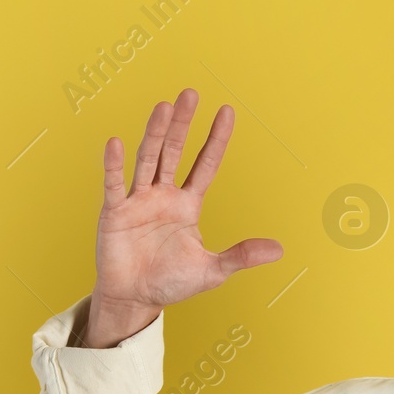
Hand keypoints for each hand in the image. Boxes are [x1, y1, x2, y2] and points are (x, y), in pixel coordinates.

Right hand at [79, 88, 281, 346]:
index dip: (215, 140)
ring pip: (148, 160)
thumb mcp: (213, 271)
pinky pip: (115, 185)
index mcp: (187, 204)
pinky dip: (115, 166)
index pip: (205, 164)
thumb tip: (279, 250)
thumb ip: (241, 256)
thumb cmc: (171, 282)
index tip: (227, 112)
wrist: (135, 299)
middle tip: (191, 94)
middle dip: (183, 124)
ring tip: (164, 107)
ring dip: (155, 133)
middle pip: (173, 152)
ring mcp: (138, 201)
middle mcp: (163, 195)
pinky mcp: (115, 213)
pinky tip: (117, 143)